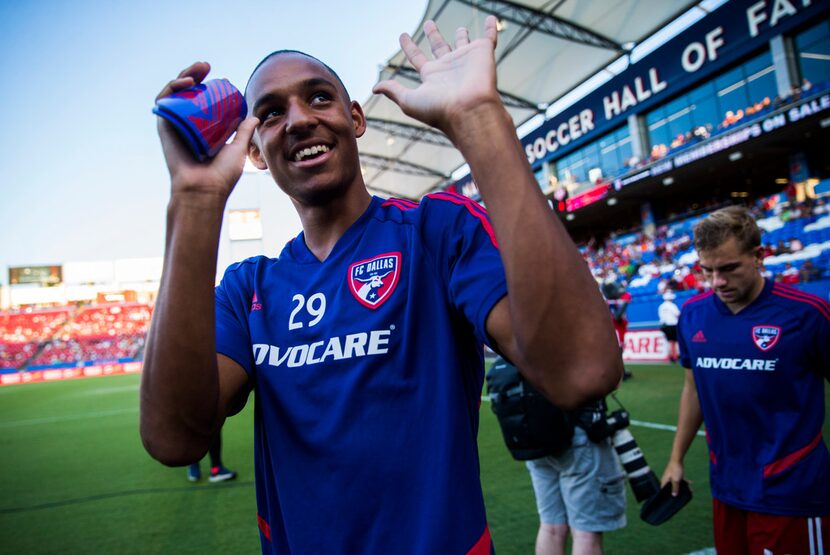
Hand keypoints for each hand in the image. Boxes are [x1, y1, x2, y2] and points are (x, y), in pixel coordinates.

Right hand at [155, 62, 258, 198]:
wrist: (204, 189)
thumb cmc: (221, 176)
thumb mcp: (237, 149)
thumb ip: (243, 133)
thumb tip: (254, 117)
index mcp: (204, 130)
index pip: (204, 102)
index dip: (210, 88)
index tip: (223, 79)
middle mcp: (188, 126)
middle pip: (188, 94)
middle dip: (196, 76)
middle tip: (207, 67)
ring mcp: (176, 126)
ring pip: (175, 94)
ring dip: (184, 76)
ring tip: (199, 69)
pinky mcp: (164, 127)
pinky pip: (164, 102)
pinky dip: (172, 88)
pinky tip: (186, 82)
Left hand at [373, 16, 500, 137]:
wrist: (470, 110)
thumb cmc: (440, 109)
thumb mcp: (409, 100)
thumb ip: (394, 90)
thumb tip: (374, 88)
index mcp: (432, 76)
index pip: (418, 58)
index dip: (409, 46)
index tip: (403, 35)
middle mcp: (449, 67)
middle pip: (439, 47)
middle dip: (433, 35)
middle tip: (429, 24)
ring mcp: (466, 59)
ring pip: (463, 42)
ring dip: (462, 35)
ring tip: (460, 28)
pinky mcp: (483, 53)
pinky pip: (488, 36)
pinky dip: (491, 27)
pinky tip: (492, 18)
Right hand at [660, 459, 691, 496]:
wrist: (678, 460)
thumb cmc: (675, 469)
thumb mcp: (676, 480)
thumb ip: (675, 488)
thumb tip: (674, 495)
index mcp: (665, 481)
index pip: (664, 491)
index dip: (667, 495)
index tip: (672, 500)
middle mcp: (667, 480)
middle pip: (672, 489)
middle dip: (678, 492)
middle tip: (683, 496)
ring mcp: (672, 478)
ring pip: (677, 485)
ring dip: (683, 487)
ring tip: (689, 490)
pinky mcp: (676, 476)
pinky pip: (680, 481)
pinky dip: (684, 482)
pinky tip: (690, 482)